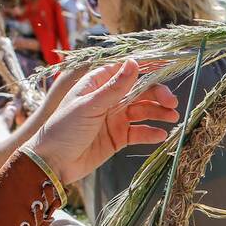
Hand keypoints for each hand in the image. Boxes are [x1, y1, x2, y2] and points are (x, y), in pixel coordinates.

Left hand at [25, 60, 177, 183]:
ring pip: (142, 111)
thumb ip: (115, 87)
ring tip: (173, 117)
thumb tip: (134, 63)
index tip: (168, 65)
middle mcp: (108, 98)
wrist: (52, 163)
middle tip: (172, 103)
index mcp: (98, 83)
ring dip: (158, 112)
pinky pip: (138, 132)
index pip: (126, 70)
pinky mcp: (117, 138)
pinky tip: (161, 134)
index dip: (147, 67)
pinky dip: (150, 132)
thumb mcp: (90, 105)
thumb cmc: (63, 128)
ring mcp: (113, 118)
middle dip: (157, 94)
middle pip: (139, 91)